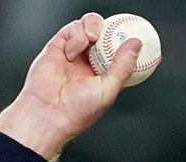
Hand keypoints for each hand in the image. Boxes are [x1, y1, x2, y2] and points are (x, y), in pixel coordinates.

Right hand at [0, 13, 141, 161]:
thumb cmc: (77, 110)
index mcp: (104, 74)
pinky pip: (71, 29)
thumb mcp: (109, 89)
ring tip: (93, 37)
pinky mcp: (58, 46)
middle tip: (115, 32)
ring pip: (88, 26)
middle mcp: (89, 61)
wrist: (48, 112)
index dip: (127, 44)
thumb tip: (136, 45)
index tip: (137, 39)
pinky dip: (76, 35)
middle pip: (104, 35)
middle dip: (111, 29)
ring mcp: (74, 53)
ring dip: (93, 26)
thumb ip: (123, 66)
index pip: (119, 53)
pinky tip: (74, 51)